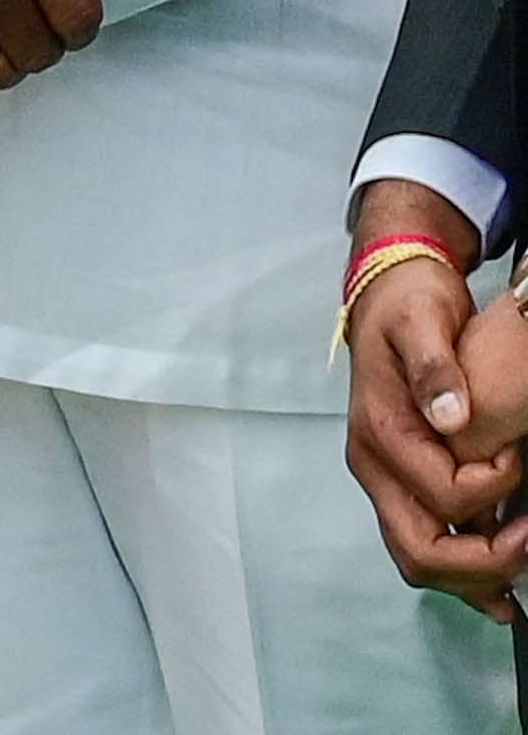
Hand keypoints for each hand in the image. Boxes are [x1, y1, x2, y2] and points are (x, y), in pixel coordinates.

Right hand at [349, 185, 527, 610]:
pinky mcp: (401, 482)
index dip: (491, 491)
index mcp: (380, 432)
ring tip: (517, 590)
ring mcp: (385, 479)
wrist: (389, 296)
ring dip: (472, 580)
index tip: (520, 458)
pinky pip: (426, 544)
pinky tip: (499, 591)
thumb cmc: (408, 307)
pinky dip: (463, 575)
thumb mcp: (421, 321)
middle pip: (419, 549)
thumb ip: (434, 367)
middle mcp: (374, 465)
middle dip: (481, 564)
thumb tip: (450, 417)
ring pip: (419, 559)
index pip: (441, 494)